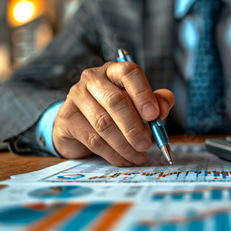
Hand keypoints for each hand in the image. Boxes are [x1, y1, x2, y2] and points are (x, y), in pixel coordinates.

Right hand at [53, 61, 174, 165]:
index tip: (154, 115)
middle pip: (115, 100)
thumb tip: (162, 108)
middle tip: (147, 144)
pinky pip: (93, 139)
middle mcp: (92, 79)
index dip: (143, 93)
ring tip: (139, 156)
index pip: (129, 73)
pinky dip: (112, 153)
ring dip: (124, 144)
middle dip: (134, 126)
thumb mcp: (139, 105)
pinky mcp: (67, 118)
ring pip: (103, 123)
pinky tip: (124, 160)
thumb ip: (156, 103)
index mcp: (114, 70)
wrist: (79, 127)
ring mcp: (76, 97)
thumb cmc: (115, 113)